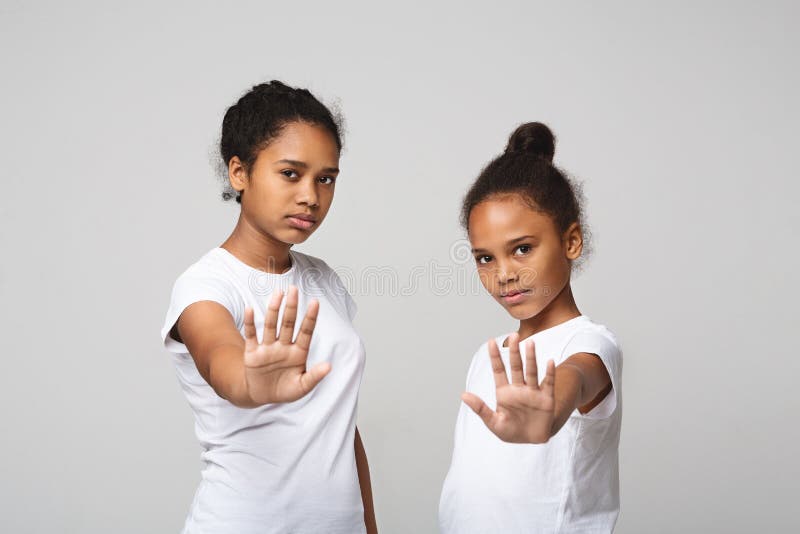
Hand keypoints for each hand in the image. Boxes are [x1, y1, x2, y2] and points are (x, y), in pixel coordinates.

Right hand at [242, 285, 330, 404]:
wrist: (262, 396)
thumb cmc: (285, 390)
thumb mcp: (303, 387)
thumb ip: (315, 377)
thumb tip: (329, 366)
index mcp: (298, 353)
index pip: (306, 331)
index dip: (310, 317)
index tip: (315, 302)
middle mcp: (283, 346)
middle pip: (288, 323)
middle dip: (291, 307)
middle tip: (294, 289)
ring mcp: (268, 348)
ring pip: (271, 325)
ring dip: (274, 310)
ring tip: (278, 294)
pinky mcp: (252, 353)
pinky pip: (251, 335)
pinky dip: (250, 323)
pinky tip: (250, 309)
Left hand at [461, 333, 555, 443]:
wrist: (531, 441)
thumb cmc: (511, 431)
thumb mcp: (493, 422)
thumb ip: (480, 408)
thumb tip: (463, 395)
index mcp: (504, 392)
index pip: (498, 370)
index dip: (495, 356)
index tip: (491, 341)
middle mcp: (519, 388)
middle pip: (516, 366)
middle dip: (514, 351)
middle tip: (514, 335)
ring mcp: (533, 392)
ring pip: (531, 371)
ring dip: (531, 358)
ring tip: (530, 343)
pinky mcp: (546, 399)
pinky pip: (548, 384)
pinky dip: (549, 373)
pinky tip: (550, 362)